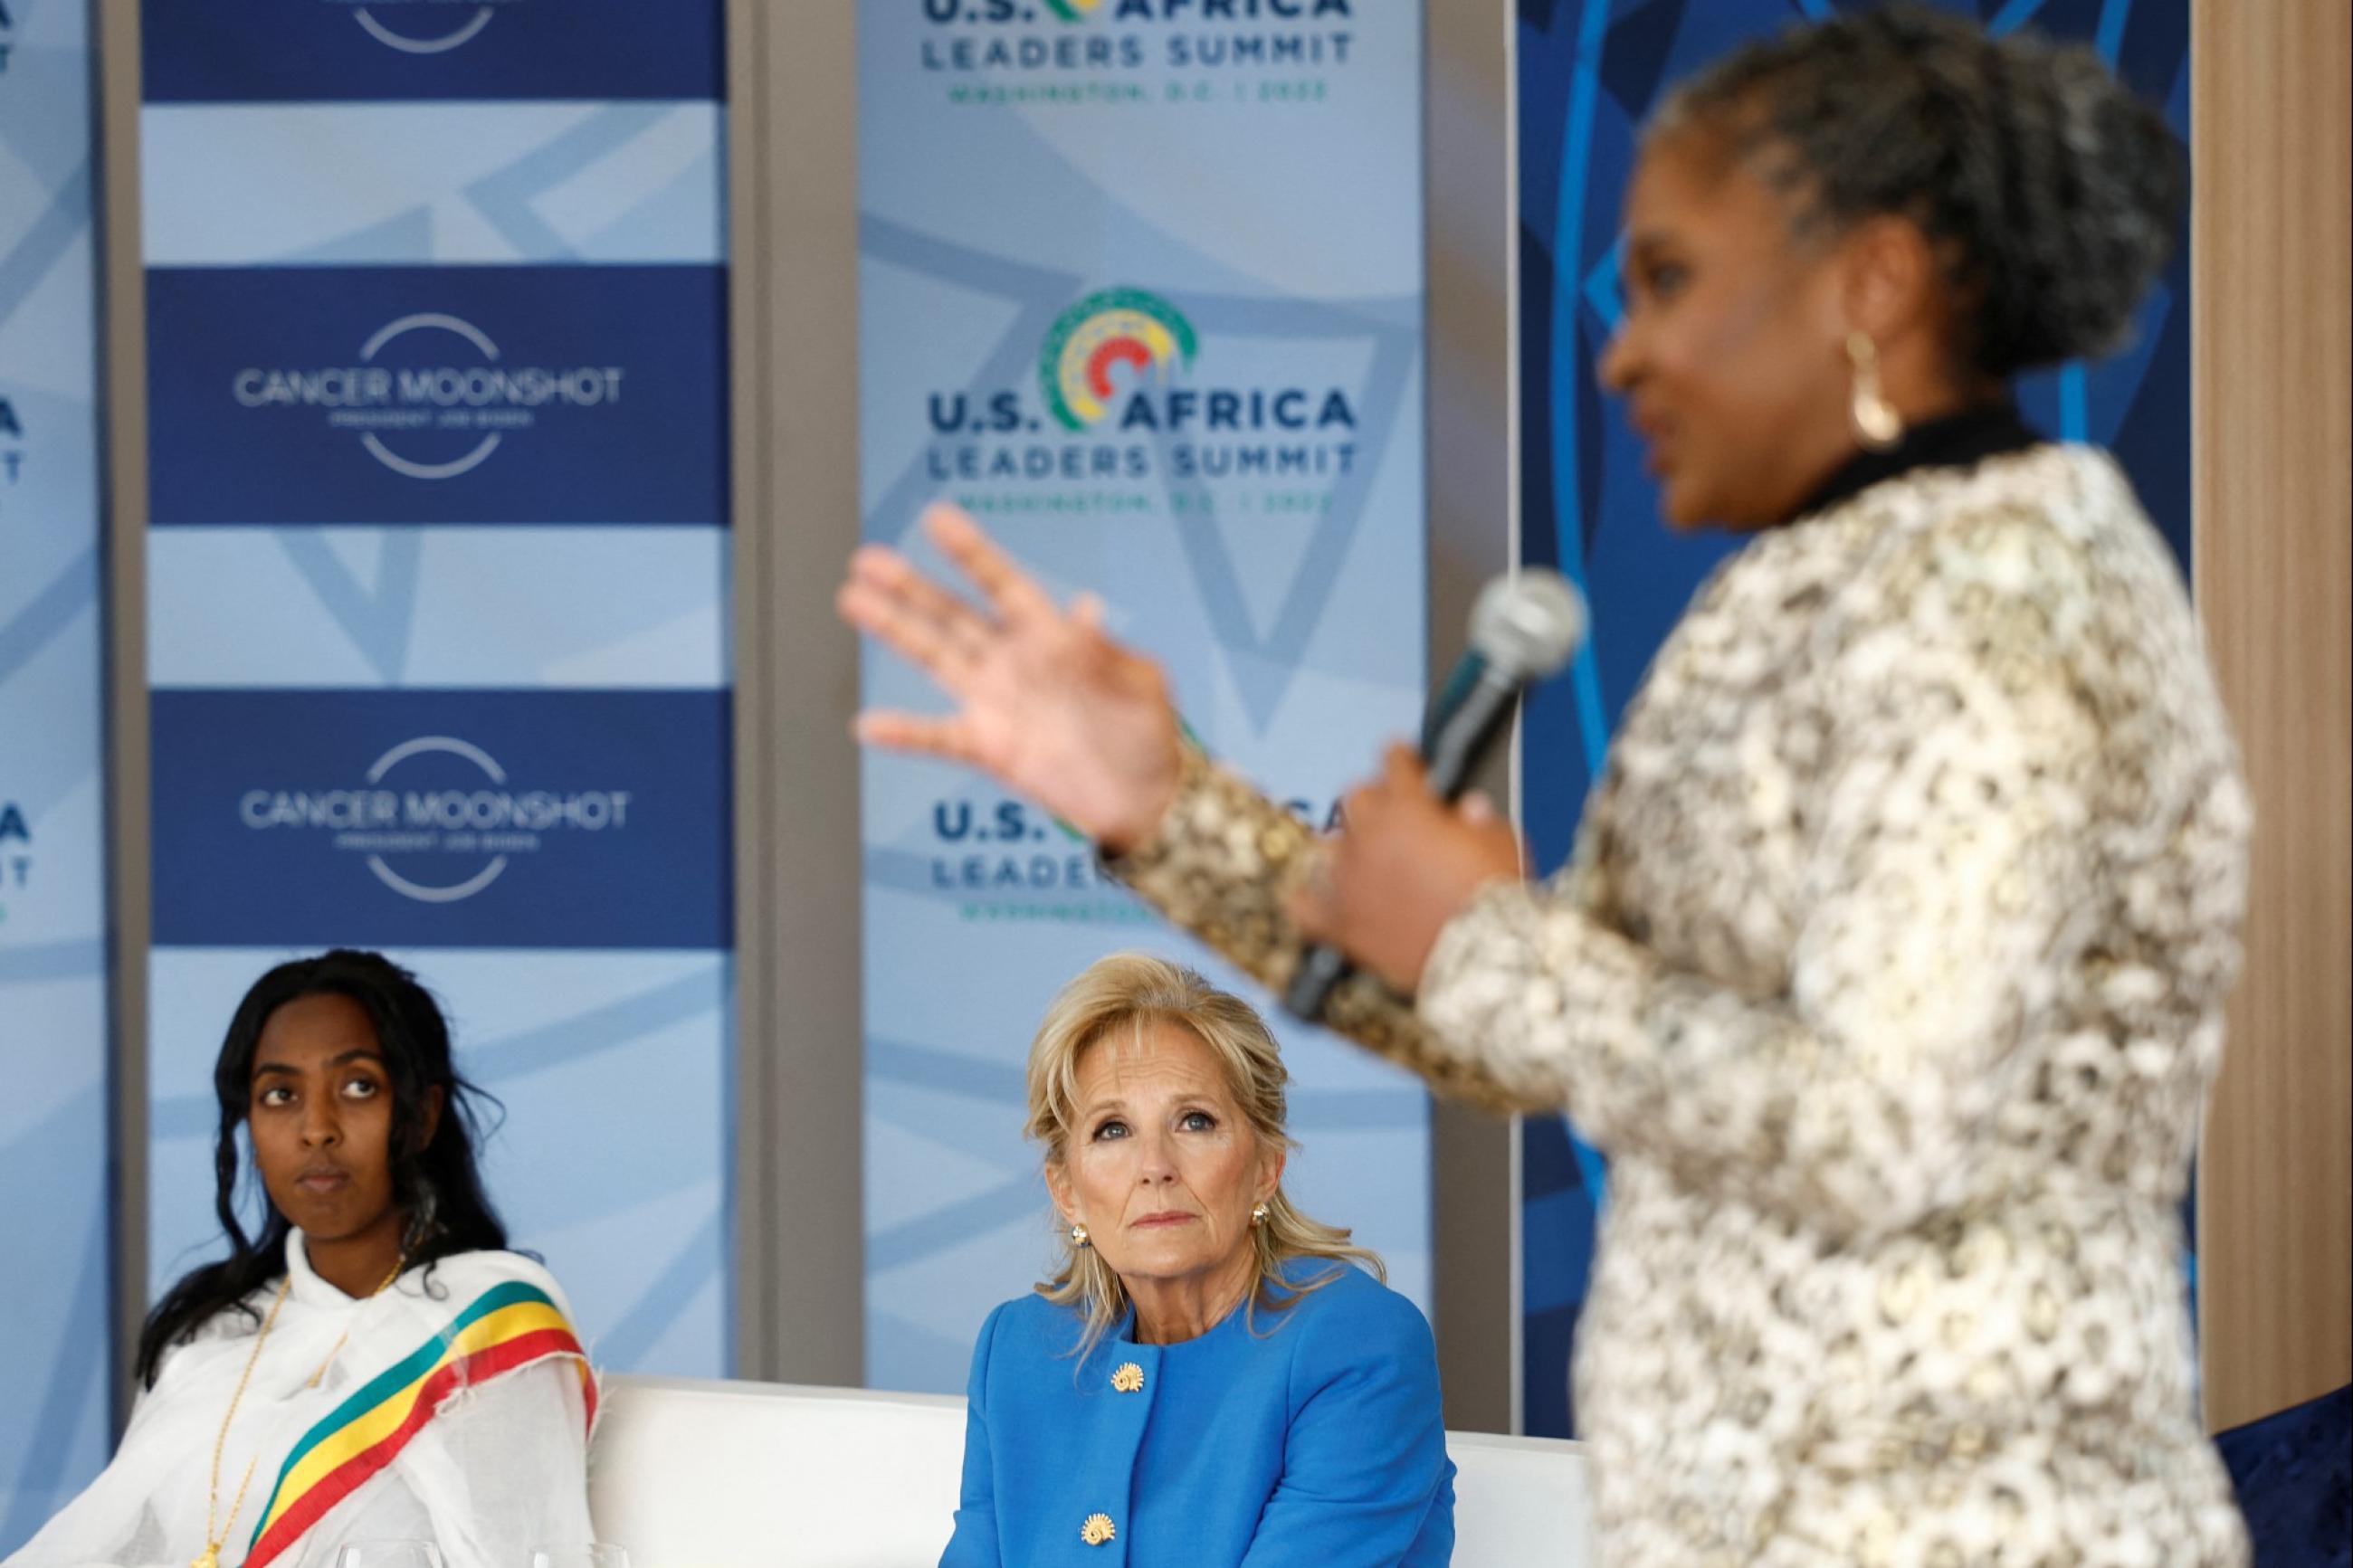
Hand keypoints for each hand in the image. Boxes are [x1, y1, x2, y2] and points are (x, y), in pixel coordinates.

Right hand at [837, 504, 1183, 851]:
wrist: (1147, 798)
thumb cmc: (1151, 732)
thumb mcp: (1143, 684)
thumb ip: (1108, 650)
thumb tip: (1084, 608)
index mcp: (1052, 637)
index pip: (1004, 585)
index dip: (971, 555)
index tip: (936, 519)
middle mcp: (1014, 662)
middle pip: (953, 616)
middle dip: (911, 587)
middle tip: (867, 559)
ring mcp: (996, 703)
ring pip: (935, 658)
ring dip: (895, 630)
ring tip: (853, 599)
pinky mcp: (989, 747)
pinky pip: (938, 736)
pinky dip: (904, 732)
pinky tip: (867, 725)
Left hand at [1288, 746, 1524, 993]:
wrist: (1483, 961)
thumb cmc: (1497, 900)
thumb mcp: (1503, 843)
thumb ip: (1479, 820)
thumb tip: (1469, 810)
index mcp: (1408, 809)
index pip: (1394, 763)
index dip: (1402, 757)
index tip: (1403, 757)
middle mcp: (1370, 838)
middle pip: (1356, 797)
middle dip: (1376, 797)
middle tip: (1394, 810)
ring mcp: (1350, 881)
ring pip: (1329, 846)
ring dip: (1348, 847)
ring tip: (1366, 856)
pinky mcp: (1341, 924)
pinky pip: (1304, 908)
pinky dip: (1307, 901)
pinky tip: (1309, 897)